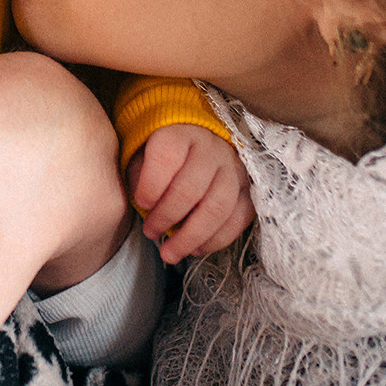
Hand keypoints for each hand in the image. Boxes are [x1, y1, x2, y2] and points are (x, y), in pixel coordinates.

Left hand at [129, 124, 252, 264]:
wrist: (195, 146)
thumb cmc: (163, 158)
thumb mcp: (142, 156)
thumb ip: (139, 176)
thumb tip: (144, 206)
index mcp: (179, 133)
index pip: (167, 155)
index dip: (152, 183)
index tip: (140, 202)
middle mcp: (210, 147)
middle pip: (191, 188)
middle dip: (167, 216)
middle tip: (150, 231)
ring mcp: (233, 168)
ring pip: (217, 208)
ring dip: (191, 236)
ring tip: (170, 252)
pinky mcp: (247, 189)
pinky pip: (238, 219)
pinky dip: (216, 240)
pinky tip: (195, 249)